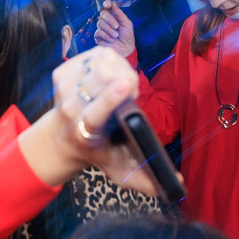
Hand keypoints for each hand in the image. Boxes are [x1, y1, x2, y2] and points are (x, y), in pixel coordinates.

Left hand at [23, 48, 181, 198]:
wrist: (62, 138)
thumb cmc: (98, 151)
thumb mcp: (119, 170)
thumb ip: (146, 179)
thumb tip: (177, 184)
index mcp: (86, 131)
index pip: (95, 112)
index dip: (110, 98)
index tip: (125, 87)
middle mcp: (71, 109)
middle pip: (99, 78)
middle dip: (124, 77)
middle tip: (131, 90)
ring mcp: (64, 89)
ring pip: (98, 61)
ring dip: (119, 67)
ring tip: (121, 82)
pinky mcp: (62, 72)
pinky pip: (94, 53)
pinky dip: (107, 60)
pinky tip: (109, 73)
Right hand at [93, 1, 135, 57]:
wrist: (125, 48)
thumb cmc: (127, 35)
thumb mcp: (126, 23)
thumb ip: (119, 13)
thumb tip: (113, 2)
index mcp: (113, 15)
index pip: (106, 6)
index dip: (106, 4)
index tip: (108, 5)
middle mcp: (106, 20)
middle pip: (102, 14)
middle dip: (110, 20)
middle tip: (117, 27)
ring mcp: (101, 28)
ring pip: (100, 23)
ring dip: (109, 30)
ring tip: (116, 36)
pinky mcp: (98, 36)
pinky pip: (98, 32)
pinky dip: (106, 36)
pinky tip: (111, 40)